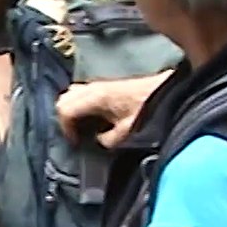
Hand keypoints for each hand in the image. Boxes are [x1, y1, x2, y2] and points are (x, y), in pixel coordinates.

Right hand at [56, 71, 170, 148]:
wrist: (163, 91)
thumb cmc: (146, 110)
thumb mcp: (127, 132)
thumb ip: (107, 140)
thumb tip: (98, 140)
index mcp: (95, 97)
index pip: (65, 110)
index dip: (66, 129)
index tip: (76, 143)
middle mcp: (92, 88)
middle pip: (63, 100)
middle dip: (64, 120)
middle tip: (75, 136)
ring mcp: (98, 84)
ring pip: (70, 94)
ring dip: (71, 110)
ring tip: (81, 127)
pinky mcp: (105, 85)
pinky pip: (81, 93)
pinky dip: (79, 105)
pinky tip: (92, 118)